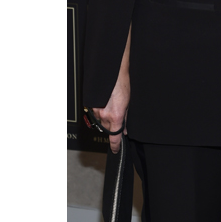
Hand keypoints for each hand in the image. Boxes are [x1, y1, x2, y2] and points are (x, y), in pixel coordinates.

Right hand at [93, 26, 131, 153]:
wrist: (114, 71)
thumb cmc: (123, 84)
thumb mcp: (129, 103)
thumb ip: (126, 117)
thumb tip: (125, 128)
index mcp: (115, 115)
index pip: (115, 136)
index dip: (115, 145)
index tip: (116, 150)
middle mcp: (104, 114)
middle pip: (108, 129)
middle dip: (113, 127)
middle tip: (119, 121)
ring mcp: (96, 109)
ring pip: (101, 120)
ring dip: (107, 118)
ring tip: (113, 107)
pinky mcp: (91, 103)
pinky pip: (96, 112)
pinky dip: (101, 111)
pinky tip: (107, 103)